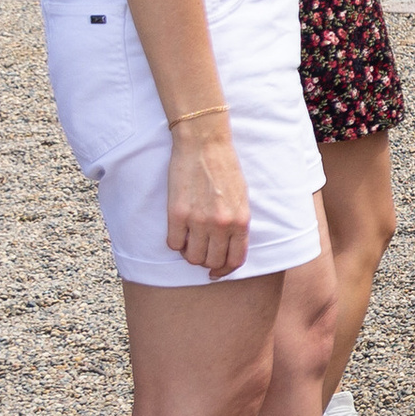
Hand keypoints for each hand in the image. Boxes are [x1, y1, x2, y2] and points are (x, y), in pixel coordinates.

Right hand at [165, 125, 250, 278]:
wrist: (204, 144)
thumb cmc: (225, 168)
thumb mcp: (241, 198)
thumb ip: (237, 223)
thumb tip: (228, 247)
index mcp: (240, 221)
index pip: (235, 260)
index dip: (225, 270)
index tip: (217, 271)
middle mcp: (221, 224)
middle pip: (212, 262)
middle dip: (207, 262)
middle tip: (201, 252)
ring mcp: (198, 220)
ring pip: (192, 257)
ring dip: (190, 254)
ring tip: (190, 241)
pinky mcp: (176, 213)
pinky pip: (173, 244)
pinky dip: (175, 243)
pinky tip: (178, 231)